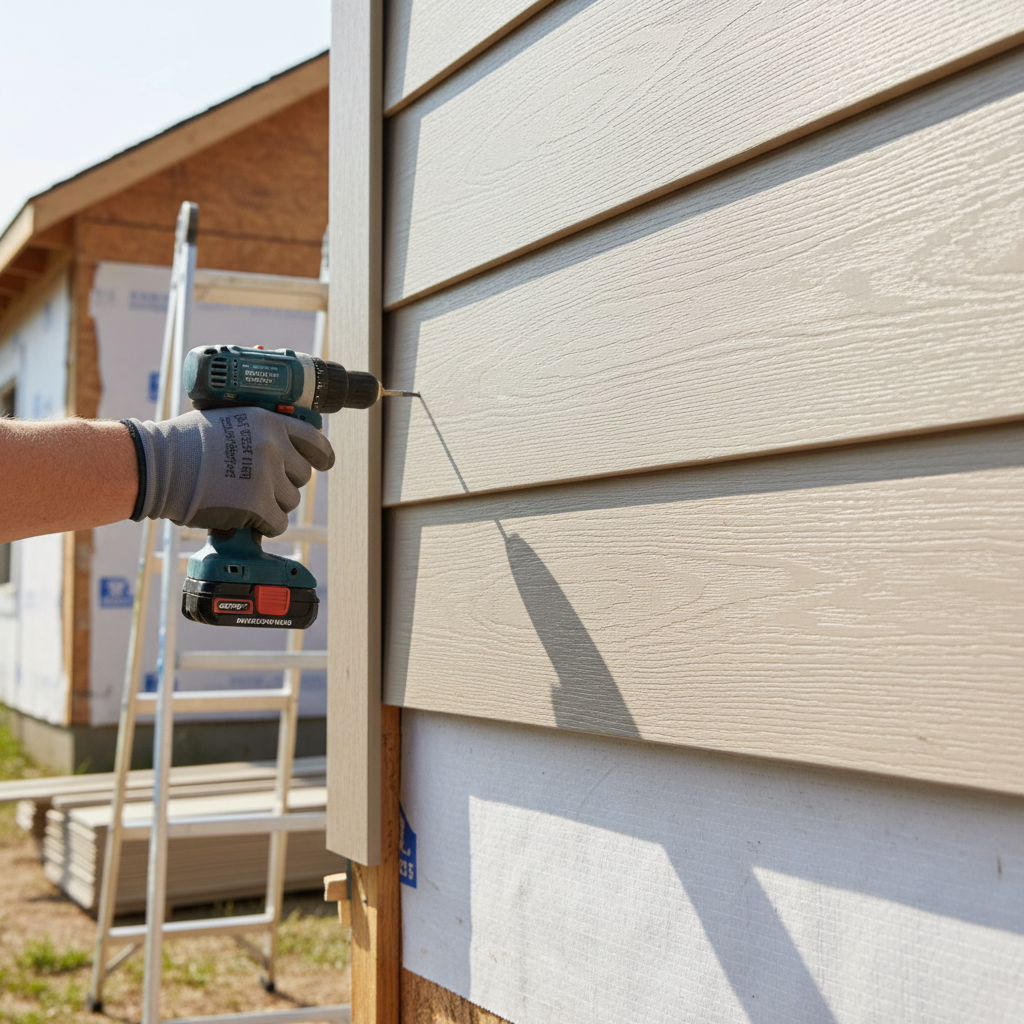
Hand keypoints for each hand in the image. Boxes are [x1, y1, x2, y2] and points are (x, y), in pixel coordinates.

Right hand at [125, 407, 334, 536]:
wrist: (160, 465)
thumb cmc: (184, 442)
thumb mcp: (227, 419)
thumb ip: (256, 430)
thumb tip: (275, 442)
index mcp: (268, 423)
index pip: (313, 439)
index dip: (322, 454)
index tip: (324, 463)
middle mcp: (274, 447)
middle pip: (302, 476)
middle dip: (284, 483)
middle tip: (260, 486)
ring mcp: (267, 477)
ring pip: (290, 502)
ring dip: (272, 505)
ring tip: (246, 501)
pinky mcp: (258, 506)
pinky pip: (278, 523)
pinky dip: (265, 526)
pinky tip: (249, 520)